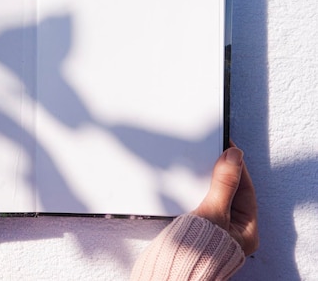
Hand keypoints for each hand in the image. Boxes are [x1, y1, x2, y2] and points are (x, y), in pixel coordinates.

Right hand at [192, 141, 258, 255]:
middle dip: (221, 172)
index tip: (227, 147)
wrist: (169, 271)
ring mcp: (213, 229)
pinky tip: (185, 184)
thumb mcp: (214, 212)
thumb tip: (234, 157)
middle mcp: (231, 230)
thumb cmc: (195, 252)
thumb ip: (224, 183)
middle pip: (230, 191)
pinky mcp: (196, 227)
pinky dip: (193, 191)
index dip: (236, 166)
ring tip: (198, 166)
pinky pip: (199, 202)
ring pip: (213, 195)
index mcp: (246, 230)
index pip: (245, 189)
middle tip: (213, 152)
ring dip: (205, 181)